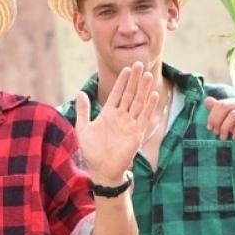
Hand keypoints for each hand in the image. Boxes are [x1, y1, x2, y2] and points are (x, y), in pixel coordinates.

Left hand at [75, 62, 158, 186]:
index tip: (127, 68)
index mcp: (108, 114)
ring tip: (148, 75)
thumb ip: (83, 110)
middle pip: (130, 94)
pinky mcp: (136, 133)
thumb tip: (80, 92)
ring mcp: (130, 124)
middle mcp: (121, 117)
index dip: (122, 81)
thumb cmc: (92, 151)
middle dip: (135, 80)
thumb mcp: (83, 128)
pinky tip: (154, 94)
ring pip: (138, 103)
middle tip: (140, 64)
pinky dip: (149, 106)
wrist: (102, 170)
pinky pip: (144, 117)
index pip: (117, 93)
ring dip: (143, 89)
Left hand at [203, 94, 234, 155]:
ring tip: (224, 137)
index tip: (210, 128)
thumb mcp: (233, 124)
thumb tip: (207, 100)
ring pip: (234, 114)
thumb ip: (221, 112)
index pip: (222, 103)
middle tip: (215, 132)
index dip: (213, 115)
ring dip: (225, 127)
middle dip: (217, 120)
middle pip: (227, 107)